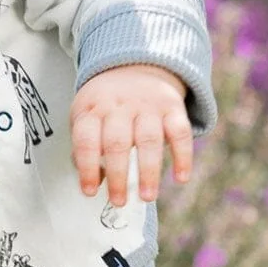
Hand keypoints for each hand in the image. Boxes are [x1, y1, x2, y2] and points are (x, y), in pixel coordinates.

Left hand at [69, 63, 192, 207]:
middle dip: (118, 176)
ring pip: (148, 139)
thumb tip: (92, 179)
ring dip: (149, 172)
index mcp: (92, 108)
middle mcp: (119, 105)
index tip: (90, 192)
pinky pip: (180, 132)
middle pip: (117, 142)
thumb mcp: (86, 114)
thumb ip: (85, 146)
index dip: (87, 167)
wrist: (135, 64)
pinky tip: (180, 178)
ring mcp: (147, 104)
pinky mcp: (172, 106)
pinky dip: (182, 156)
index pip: (86, 139)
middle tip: (118, 201)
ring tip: (147, 197)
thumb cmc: (106, 102)